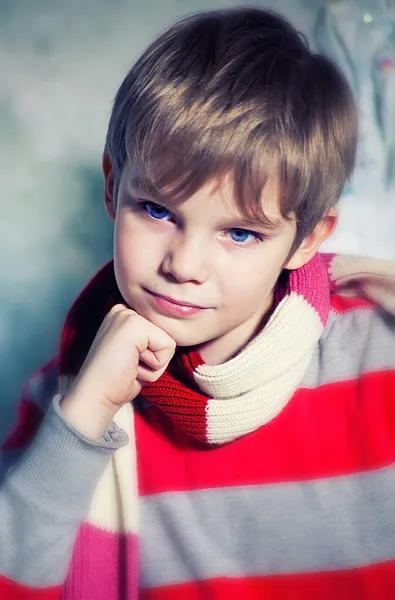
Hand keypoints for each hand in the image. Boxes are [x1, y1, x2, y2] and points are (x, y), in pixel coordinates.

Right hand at [60, 304, 175, 438]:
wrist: (95, 397)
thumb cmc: (117, 382)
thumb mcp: (137, 355)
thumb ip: (152, 342)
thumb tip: (174, 339)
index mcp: (123, 315)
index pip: (161, 332)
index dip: (153, 355)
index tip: (128, 362)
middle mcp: (124, 309)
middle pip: (167, 336)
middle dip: (155, 359)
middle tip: (129, 366)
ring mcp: (128, 315)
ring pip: (168, 342)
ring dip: (154, 364)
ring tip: (129, 366)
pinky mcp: (134, 325)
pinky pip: (167, 347)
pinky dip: (154, 366)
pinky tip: (131, 367)